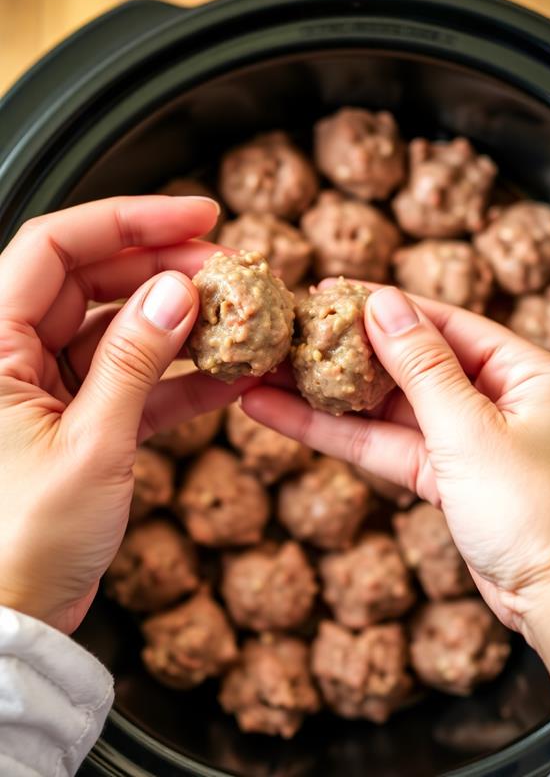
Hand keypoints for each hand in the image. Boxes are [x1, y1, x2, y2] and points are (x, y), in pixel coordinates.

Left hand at [0, 196, 252, 633]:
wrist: (14, 623)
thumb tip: (178, 292)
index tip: (193, 214)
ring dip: (181, 324)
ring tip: (239, 321)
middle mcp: (16, 357)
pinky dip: (181, 378)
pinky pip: (136, 382)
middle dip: (165, 269)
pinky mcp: (84, 422)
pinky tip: (229, 376)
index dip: (126, 219)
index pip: (55, 247)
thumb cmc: (21, 543)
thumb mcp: (91, 444)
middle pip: (94, 280)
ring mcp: (52, 389)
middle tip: (229, 271)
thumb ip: (135, 360)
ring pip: (121, 329)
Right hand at [243, 284, 549, 640]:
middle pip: (407, 363)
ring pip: (387, 408)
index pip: (444, 323)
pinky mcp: (443, 479)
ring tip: (264, 376)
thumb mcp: (472, 429)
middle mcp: (497, 399)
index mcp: (525, 372)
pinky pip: (384, 446)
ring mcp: (467, 441)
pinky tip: (284, 416)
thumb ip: (422, 366)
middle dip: (344, 353)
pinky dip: (338, 434)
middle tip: (287, 336)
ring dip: (326, 396)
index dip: (385, 307)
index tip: (331, 293)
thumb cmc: (541, 514)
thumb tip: (383, 303)